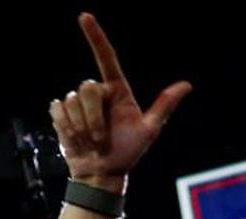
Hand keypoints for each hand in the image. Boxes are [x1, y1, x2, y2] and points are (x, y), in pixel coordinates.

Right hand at [49, 13, 191, 184]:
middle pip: (87, 87)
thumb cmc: (128, 153)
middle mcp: (97, 93)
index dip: (95, 36)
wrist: (103, 173)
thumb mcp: (149, 130)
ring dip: (82, 127)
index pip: (106, 58)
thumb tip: (186, 85)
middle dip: (93, 117)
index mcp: (118, 90)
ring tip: (91, 143)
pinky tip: (76, 140)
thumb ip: (164, 106)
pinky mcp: (61, 114)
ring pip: (71, 101)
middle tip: (101, 139)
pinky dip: (67, 127)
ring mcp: (77, 104)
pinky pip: (58, 110)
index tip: (84, 17)